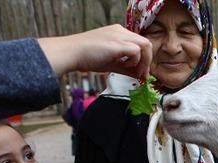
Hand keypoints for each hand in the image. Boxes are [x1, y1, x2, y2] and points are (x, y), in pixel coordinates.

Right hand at [37, 25, 151, 79]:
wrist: (71, 53)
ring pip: (145, 45)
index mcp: (119, 33)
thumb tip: (140, 76)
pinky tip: (125, 67)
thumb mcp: (111, 63)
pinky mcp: (117, 43)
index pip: (140, 44)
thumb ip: (126, 68)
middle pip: (146, 44)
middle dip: (147, 61)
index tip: (141, 73)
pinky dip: (135, 61)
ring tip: (135, 72)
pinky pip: (136, 51)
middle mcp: (121, 31)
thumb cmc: (87, 57)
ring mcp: (120, 35)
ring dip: (144, 61)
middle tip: (142, 75)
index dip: (144, 59)